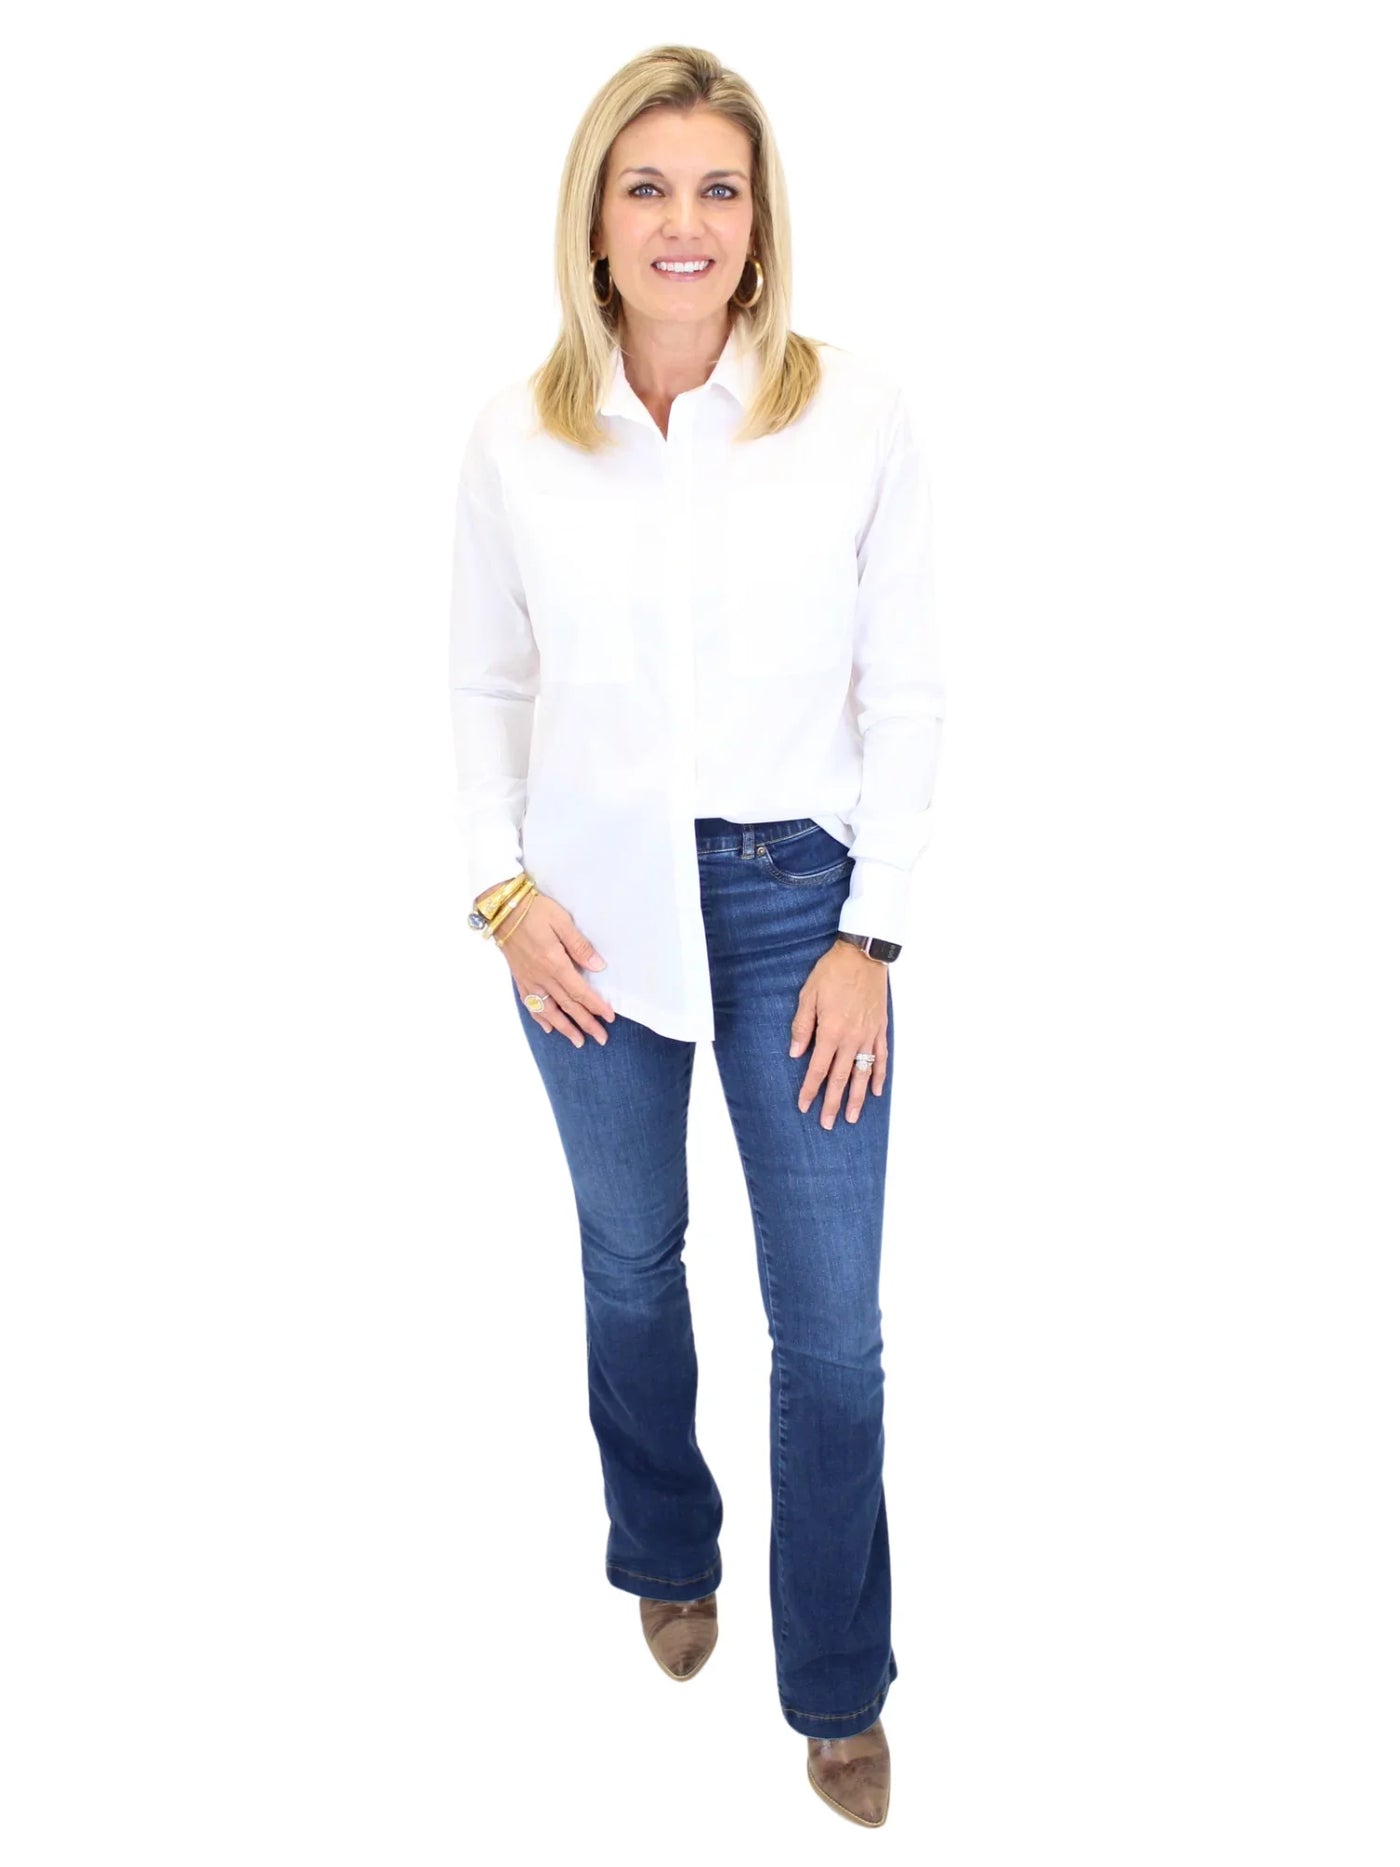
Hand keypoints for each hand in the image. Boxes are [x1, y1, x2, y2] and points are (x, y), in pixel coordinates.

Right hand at [480, 881, 615, 1048]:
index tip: (610, 1018)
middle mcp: (541, 977)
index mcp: (554, 963)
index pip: (580, 991)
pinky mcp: (519, 978)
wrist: (501, 908)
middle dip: (586, 1024)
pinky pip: (530, 1003)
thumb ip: (580, 946)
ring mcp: (529, 979)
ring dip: (564, 1028)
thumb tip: (598, 967)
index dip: (596, 1006)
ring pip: (549, 1010)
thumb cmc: (534, 910)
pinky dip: (539, 1017)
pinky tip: (547, 1027)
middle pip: (567, 1006)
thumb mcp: (562, 921)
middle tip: (601, 1038)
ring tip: (578, 1042)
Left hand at [789, 940, 888, 1126]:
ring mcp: (868, 1036)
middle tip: (828, 1124)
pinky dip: (880, 1076)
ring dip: (858, 1098)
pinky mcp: (880, 1029)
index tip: (804, 1106)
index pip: (817, 1069)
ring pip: (863, 1074)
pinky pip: (882, 1058)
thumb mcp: (808, 995)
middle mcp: (851, 1039)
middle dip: (832, 1103)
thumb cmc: (832, 972)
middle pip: (840, 1078)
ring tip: (853, 1117)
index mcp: (831, 1032)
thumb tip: (795, 1053)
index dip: (810, 1090)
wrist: (863, 954)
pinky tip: (877, 1091)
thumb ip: (802, 1027)